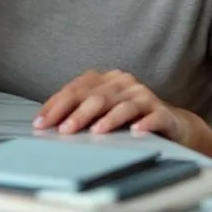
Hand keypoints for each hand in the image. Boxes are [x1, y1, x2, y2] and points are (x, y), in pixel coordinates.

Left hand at [33, 70, 198, 144]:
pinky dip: (143, 124)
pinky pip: (152, 117)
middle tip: (62, 129)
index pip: (75, 89)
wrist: (171, 124)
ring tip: (94, 132)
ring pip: (121, 106)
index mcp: (105, 79)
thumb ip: (79, 111)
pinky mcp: (161, 112)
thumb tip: (47, 124)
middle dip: (76, 113)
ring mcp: (143, 95)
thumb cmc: (128, 117)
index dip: (56, 105)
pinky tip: (135, 131)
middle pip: (96, 96)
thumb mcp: (101, 111)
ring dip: (106, 119)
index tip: (40, 122)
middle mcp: (123, 83)